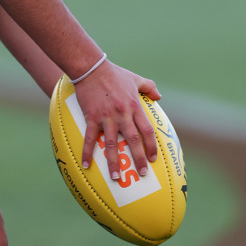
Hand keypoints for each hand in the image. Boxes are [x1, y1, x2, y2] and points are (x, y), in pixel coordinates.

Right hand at [73, 59, 160, 180]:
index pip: (146, 129)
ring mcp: (106, 116)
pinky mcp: (91, 117)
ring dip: (114, 161)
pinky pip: (89, 138)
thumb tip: (159, 96)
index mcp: (134, 106)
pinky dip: (87, 152)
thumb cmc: (114, 73)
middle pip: (133, 140)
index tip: (153, 158)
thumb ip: (149, 87)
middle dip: (139, 158)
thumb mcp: (135, 78)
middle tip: (142, 174)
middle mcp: (122, 113)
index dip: (151, 145)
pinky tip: (85, 165)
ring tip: (116, 177)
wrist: (91, 67)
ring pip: (111, 143)